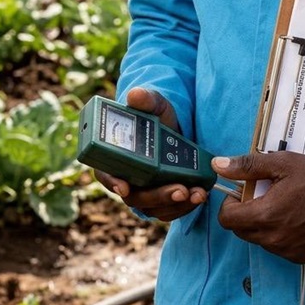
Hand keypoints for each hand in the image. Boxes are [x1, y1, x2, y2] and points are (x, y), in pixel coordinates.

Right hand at [93, 87, 208, 221]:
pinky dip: (184, 206)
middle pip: (134, 197)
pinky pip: (169, 209)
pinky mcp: (162, 198)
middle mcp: (126, 179)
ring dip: (175, 204)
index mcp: (114, 158)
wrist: (175, 128)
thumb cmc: (157, 117)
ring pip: (154, 208)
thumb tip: (135, 95)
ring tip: (197, 193)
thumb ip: (146, 100)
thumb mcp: (155, 105)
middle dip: (157, 196)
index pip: (105, 173)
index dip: (111, 182)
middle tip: (180, 189)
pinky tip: (199, 195)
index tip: (124, 186)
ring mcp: (144, 192)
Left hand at [213, 152, 304, 262]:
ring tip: (281, 204)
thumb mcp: (283, 163)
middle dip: (244, 212)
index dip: (229, 203)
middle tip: (262, 194)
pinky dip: (277, 234)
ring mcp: (287, 251)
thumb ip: (248, 165)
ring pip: (258, 240)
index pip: (227, 219)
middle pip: (240, 231)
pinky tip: (294, 217)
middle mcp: (273, 239)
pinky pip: (276, 248)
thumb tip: (218, 165)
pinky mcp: (300, 257)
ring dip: (261, 223)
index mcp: (266, 215)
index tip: (241, 192)